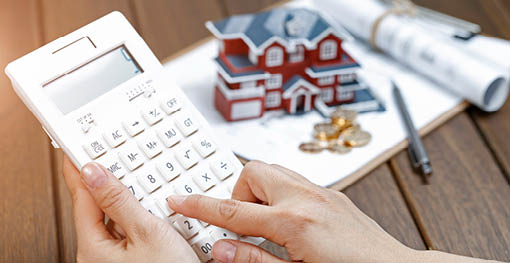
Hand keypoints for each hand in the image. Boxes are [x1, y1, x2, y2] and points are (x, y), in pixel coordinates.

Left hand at [62, 155, 198, 262]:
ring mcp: (116, 258)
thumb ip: (119, 201)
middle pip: (97, 207)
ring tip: (137, 180)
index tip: (79, 148)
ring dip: (129, 199)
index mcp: (94, 247)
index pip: (81, 197)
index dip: (81, 169)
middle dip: (106, 181)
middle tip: (110, 156)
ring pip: (117, 218)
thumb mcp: (147, 232)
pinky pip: (130, 230)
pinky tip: (153, 208)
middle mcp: (99, 254)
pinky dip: (140, 215)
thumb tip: (95, 173)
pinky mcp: (134, 259)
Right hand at [167, 160, 411, 262]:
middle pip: (253, 173)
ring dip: (259, 192)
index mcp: (295, 223)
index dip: (200, 206)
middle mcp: (307, 199)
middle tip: (241, 224)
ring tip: (263, 223)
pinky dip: (279, 193)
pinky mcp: (331, 194)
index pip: (233, 210)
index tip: (180, 200)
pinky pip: (293, 180)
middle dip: (237, 194)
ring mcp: (321, 193)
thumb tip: (222, 250)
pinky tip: (286, 219)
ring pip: (273, 171)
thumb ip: (255, 260)